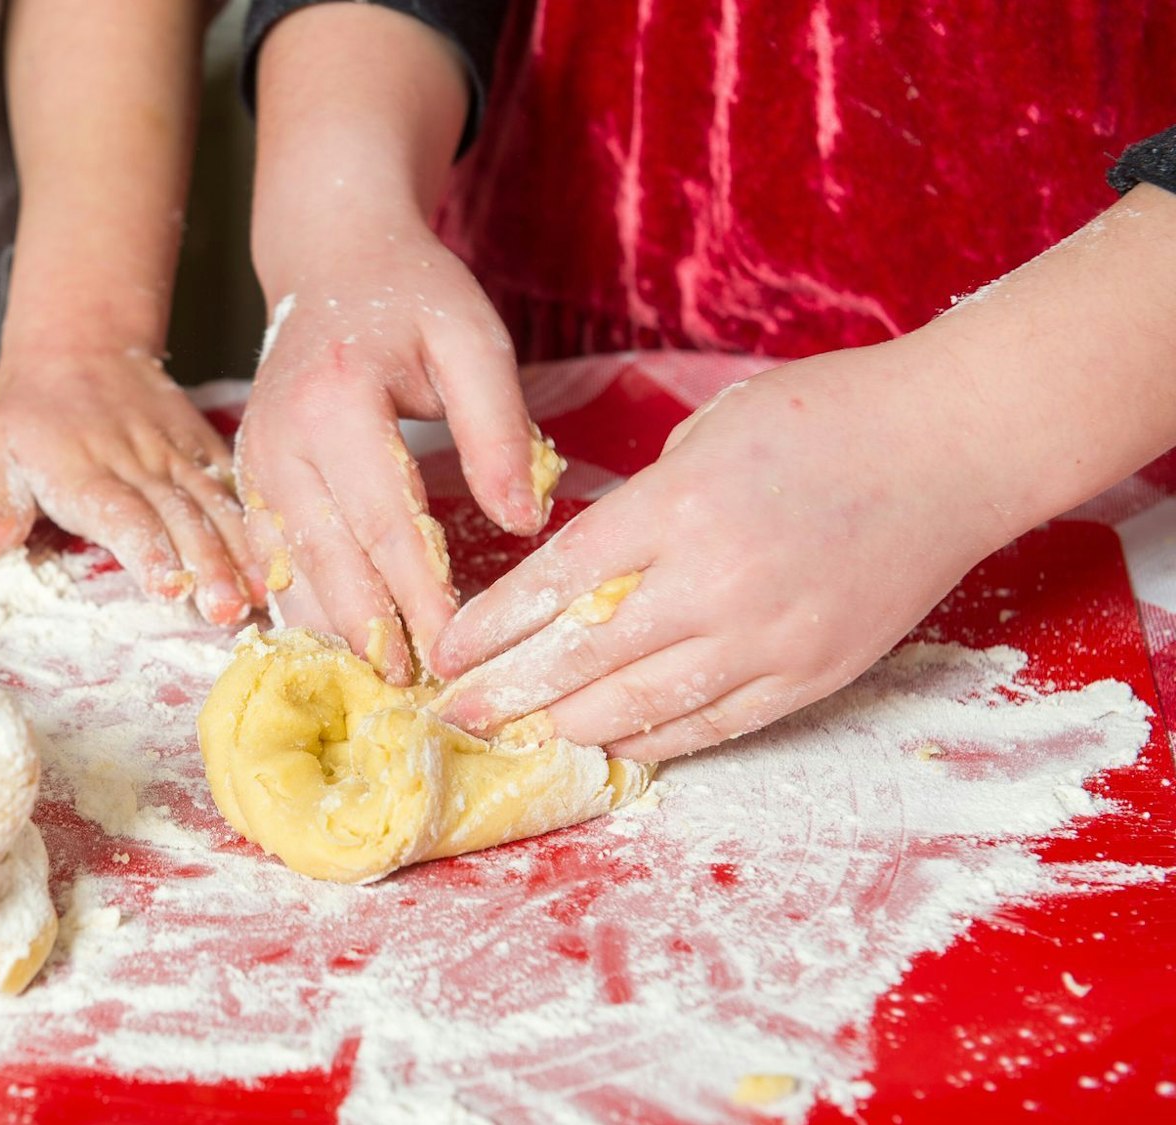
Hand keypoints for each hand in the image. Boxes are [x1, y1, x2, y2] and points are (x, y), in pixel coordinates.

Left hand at [0, 347, 263, 625]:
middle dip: (208, 567)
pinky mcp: (200, 447)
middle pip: (179, 518)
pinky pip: (233, 483)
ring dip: (240, 551)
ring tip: (260, 594)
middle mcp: (136, 463)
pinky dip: (256, 520)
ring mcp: (175, 454)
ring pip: (214, 504)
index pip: (123, 515)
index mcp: (83, 471)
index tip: (170, 588)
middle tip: (228, 611)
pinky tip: (278, 558)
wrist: (77, 344)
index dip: (148, 552)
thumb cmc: (30, 414)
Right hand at [235, 222, 545, 682]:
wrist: (331, 259)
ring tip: (380, 683)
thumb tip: (524, 523)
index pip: (385, 522)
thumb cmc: (412, 295)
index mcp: (336, 401)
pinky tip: (337, 643)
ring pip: (290, 569)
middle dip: (374, 630)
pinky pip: (270, 556)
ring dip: (333, 629)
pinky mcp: (249, 478)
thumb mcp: (472, 340)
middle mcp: (280, 439)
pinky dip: (302, 604)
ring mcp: (254, 462)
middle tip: (417, 690)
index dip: (421, 594)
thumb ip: (497, 429)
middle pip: (329, 558)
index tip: (456, 650)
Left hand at [430, 339, 1015, 760]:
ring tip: (520, 736)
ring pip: (644, 706)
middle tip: (456, 715)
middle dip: (509, 693)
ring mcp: (769, 636)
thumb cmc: (825, 419)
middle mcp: (716, 581)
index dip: (493, 627)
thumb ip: (645, 506)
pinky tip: (608, 743)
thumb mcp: (709, 432)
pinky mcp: (813, 673)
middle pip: (584, 658)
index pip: (557, 583)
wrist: (954, 447)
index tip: (447, 652)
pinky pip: (715, 725)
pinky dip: (654, 739)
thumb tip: (589, 570)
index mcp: (679, 505)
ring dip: (570, 725)